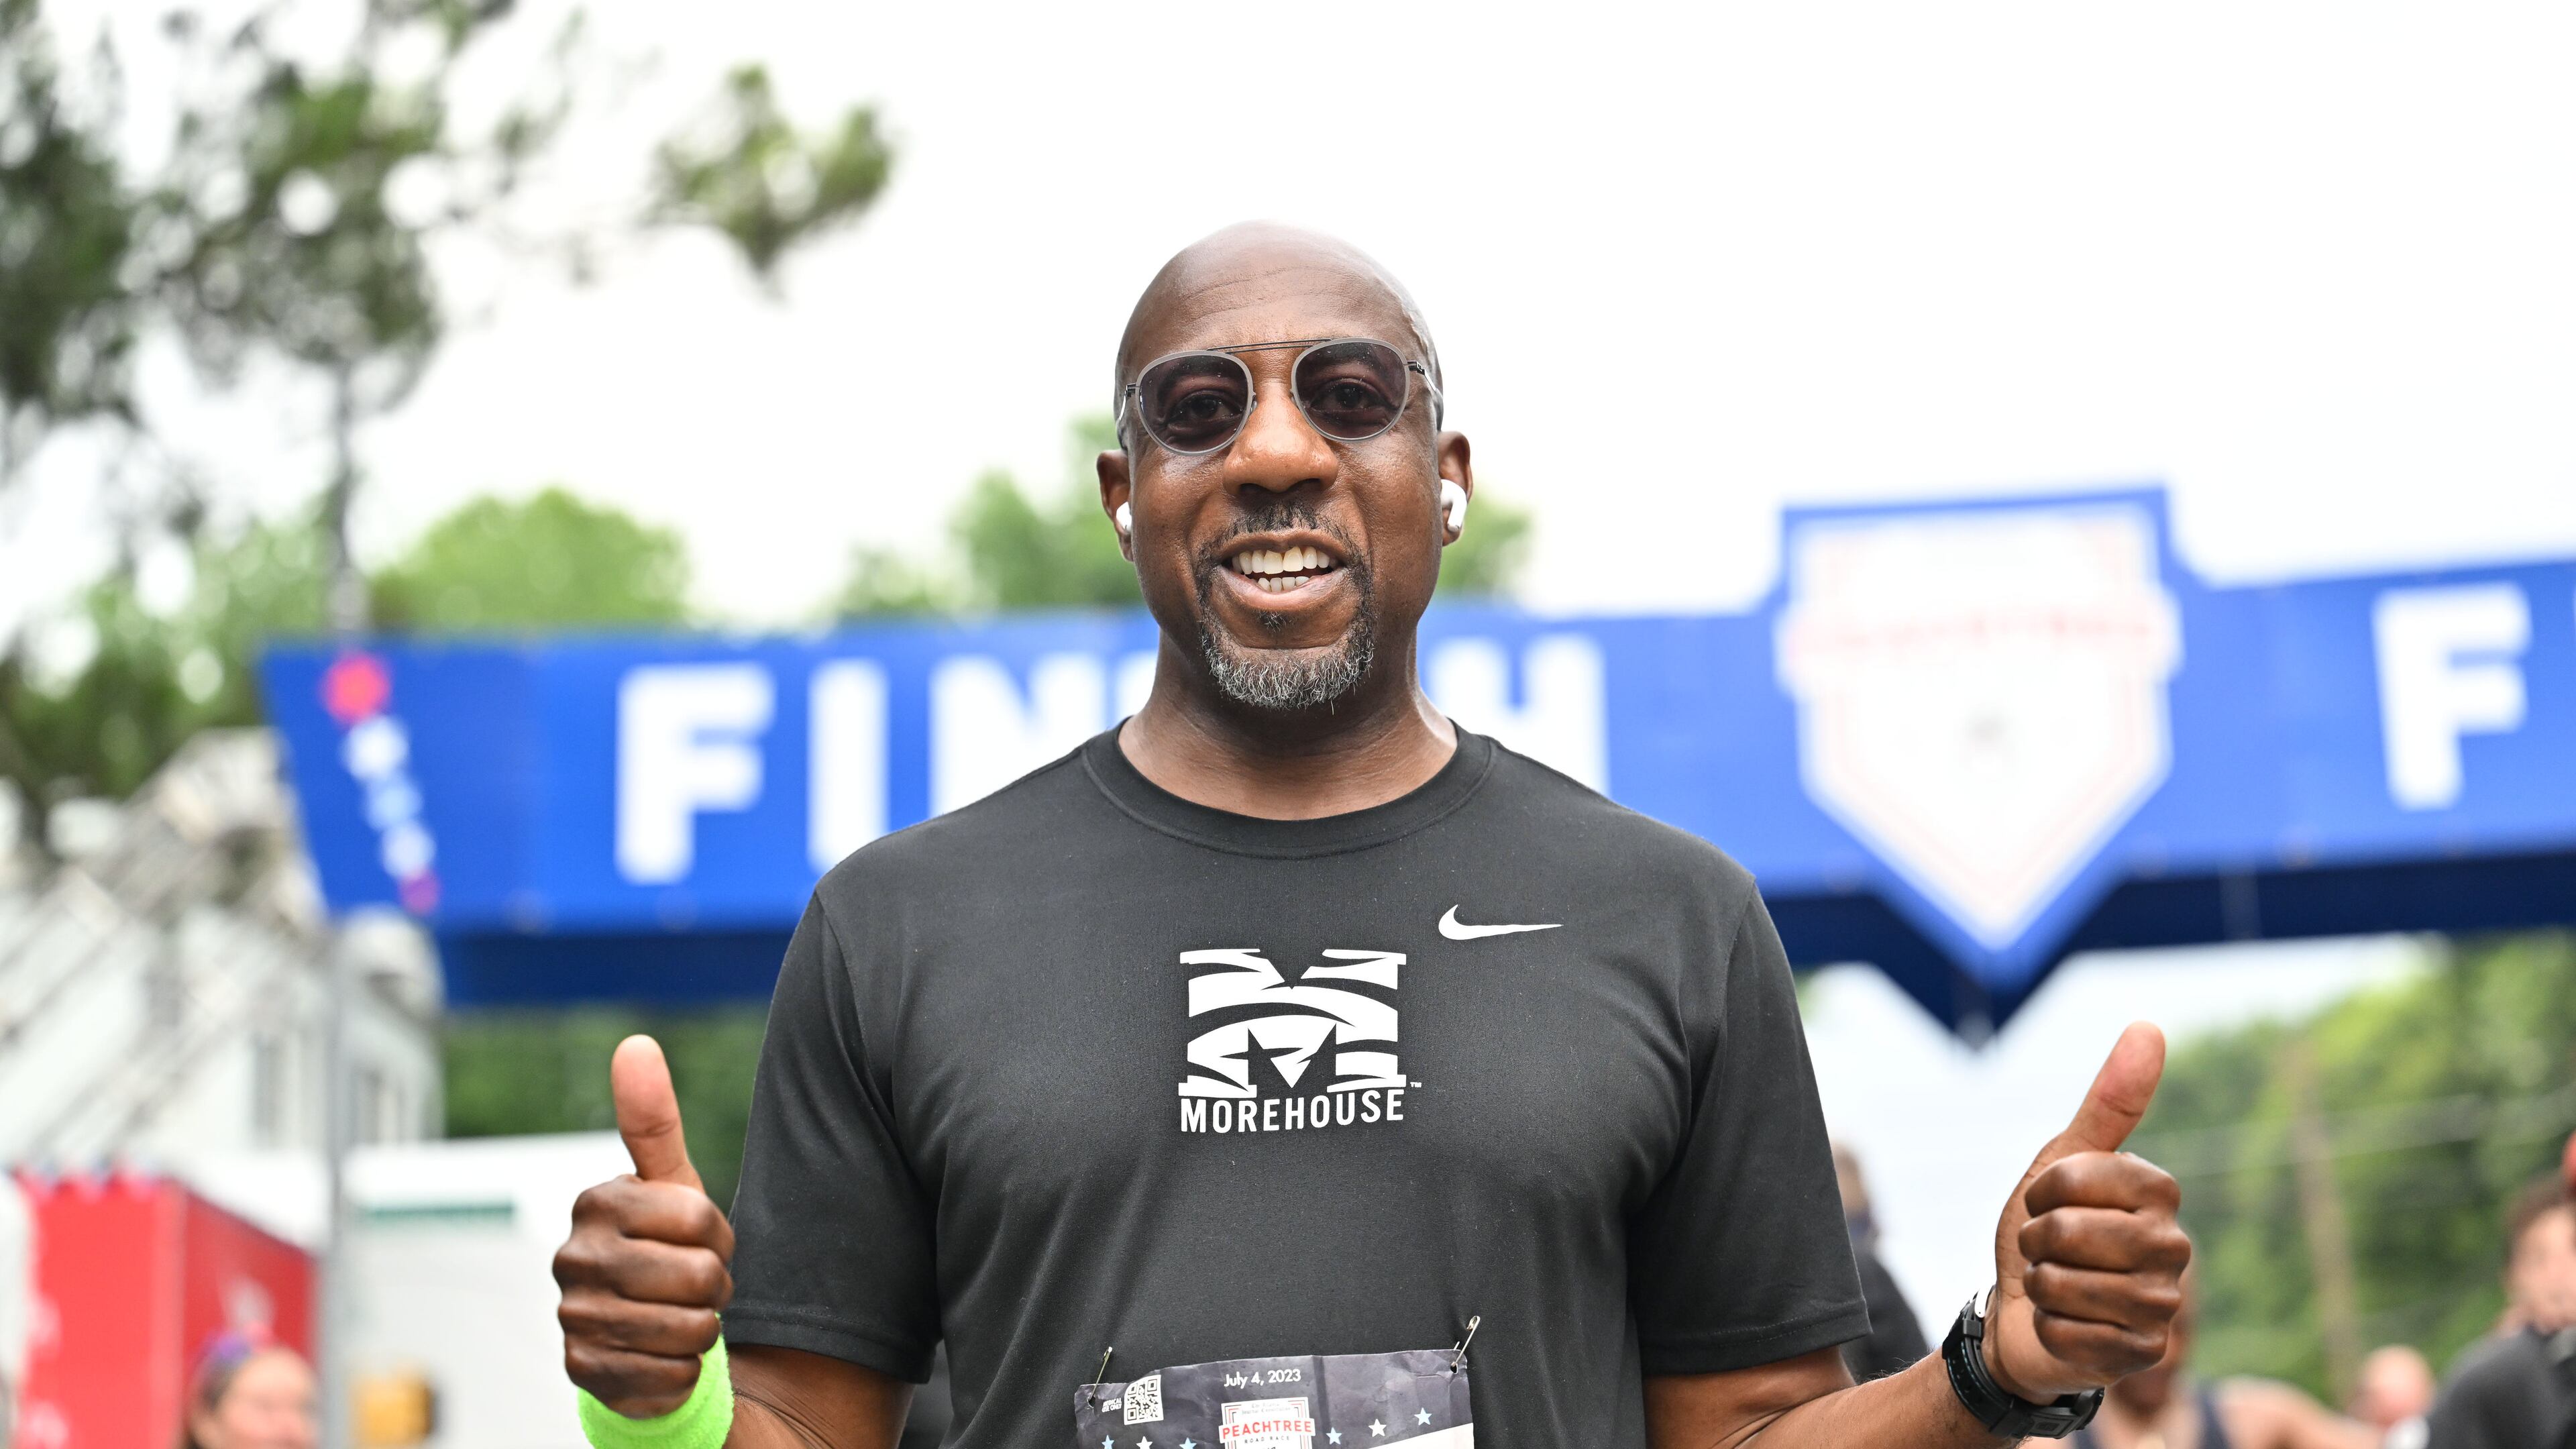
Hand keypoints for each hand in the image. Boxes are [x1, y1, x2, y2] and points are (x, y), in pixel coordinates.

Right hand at [555, 1035, 736, 1416]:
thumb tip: (635, 1042)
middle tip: (696, 1285)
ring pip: (688, 1329)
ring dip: (702, 1329)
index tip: (700, 1242)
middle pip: (697, 1276)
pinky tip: (661, 1354)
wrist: (641, 1333)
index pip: (699, 1221)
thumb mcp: (671, 1185)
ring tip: (680, 1317)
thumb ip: (654, 1119)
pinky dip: (682, 1371)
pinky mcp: (584, 1371)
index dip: (718, 1238)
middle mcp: (574, 1258)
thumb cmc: (664, 1247)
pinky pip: (670, 1375)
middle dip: (715, 1286)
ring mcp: (574, 1317)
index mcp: (598, 1203)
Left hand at [1985, 1022, 2189, 1401]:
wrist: (2024, 1313)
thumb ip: (2109, 1102)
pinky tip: (2065, 1325)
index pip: (2076, 1176)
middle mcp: (2174, 1247)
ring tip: (2054, 1285)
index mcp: (2158, 1193)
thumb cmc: (2045, 1232)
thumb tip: (2149, 1027)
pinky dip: (2050, 1327)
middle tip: (2045, 1249)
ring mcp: (2162, 1304)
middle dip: (2036, 1240)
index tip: (2047, 1202)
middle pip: (2068, 1232)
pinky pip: (2070, 1332)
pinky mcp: (2142, 1354)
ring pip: (2066, 1284)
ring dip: (2041, 1284)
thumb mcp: (2062, 1162)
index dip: (2042, 1191)